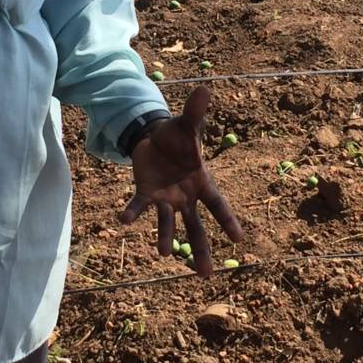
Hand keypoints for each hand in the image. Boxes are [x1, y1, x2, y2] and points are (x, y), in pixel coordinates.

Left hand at [119, 86, 242, 275]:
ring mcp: (166, 199)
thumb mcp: (186, 124)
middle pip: (196, 226)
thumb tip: (205, 88)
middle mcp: (186, 196)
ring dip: (166, 239)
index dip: (228, 220)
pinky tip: (122, 221)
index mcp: (202, 182)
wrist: (154, 138)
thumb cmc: (177, 136)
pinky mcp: (147, 194)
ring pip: (169, 224)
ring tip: (164, 255)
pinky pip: (140, 206)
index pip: (218, 204)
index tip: (239, 240)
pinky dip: (132, 212)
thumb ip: (195, 112)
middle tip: (206, 274)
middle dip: (201, 249)